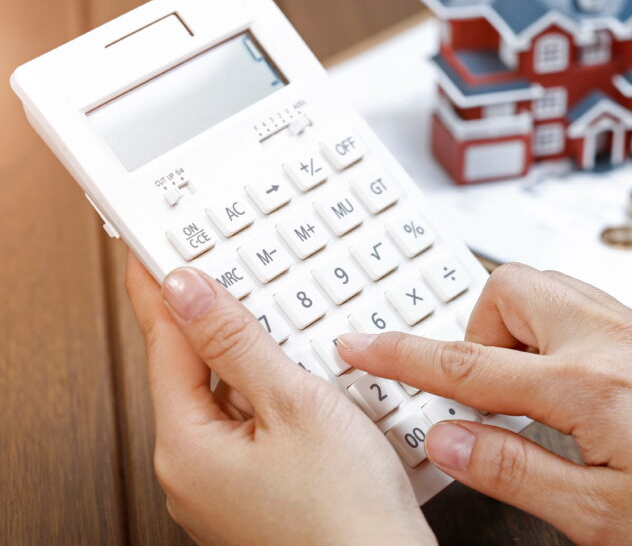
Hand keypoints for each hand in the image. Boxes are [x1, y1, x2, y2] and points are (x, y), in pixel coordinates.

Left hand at [125, 254, 433, 544]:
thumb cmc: (344, 516)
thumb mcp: (294, 406)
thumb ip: (237, 343)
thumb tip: (190, 292)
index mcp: (186, 448)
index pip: (163, 343)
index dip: (161, 286)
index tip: (156, 248)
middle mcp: (193, 472)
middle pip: (192, 371)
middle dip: (210, 319)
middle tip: (221, 268)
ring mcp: (225, 487)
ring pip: (228, 399)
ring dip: (249, 357)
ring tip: (274, 318)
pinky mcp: (259, 494)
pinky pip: (254, 428)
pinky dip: (272, 395)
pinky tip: (302, 379)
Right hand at [336, 263, 631, 543]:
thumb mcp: (601, 519)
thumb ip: (515, 471)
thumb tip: (448, 440)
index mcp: (589, 387)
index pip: (467, 363)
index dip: (400, 355)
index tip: (359, 343)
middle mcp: (614, 338)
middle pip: (507, 286)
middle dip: (476, 330)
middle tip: (487, 393)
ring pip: (548, 286)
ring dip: (519, 329)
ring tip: (532, 395)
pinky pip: (587, 303)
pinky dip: (558, 331)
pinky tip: (576, 386)